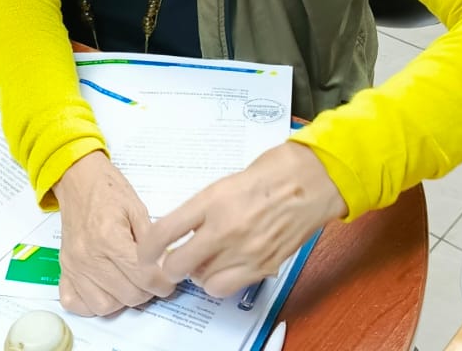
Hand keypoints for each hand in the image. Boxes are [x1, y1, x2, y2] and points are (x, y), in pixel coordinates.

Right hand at [51, 151, 178, 315]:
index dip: (164, 283)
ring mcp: (73, 265)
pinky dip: (91, 303)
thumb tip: (166, 268)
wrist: (78, 180)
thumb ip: (152, 242)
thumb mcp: (138, 209)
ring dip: (122, 300)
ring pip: (104, 306)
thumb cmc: (108, 191)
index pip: (144, 278)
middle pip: (128, 295)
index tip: (168, 280)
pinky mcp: (64, 269)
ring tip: (130, 283)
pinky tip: (105, 289)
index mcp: (109, 238)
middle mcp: (88, 256)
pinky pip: (74, 303)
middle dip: (147, 291)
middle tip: (152, 279)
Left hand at [136, 142, 346, 297]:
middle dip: (169, 267)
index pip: (164, 233)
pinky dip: (220, 282)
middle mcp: (225, 228)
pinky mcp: (263, 265)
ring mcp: (245, 250)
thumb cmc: (273, 173)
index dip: (148, 249)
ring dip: (197, 274)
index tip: (147, 253)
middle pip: (178, 265)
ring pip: (202, 281)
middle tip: (172, 262)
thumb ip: (201, 209)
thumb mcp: (225, 182)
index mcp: (212, 200)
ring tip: (204, 262)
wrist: (314, 180)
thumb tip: (181, 231)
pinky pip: (227, 287)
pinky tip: (225, 267)